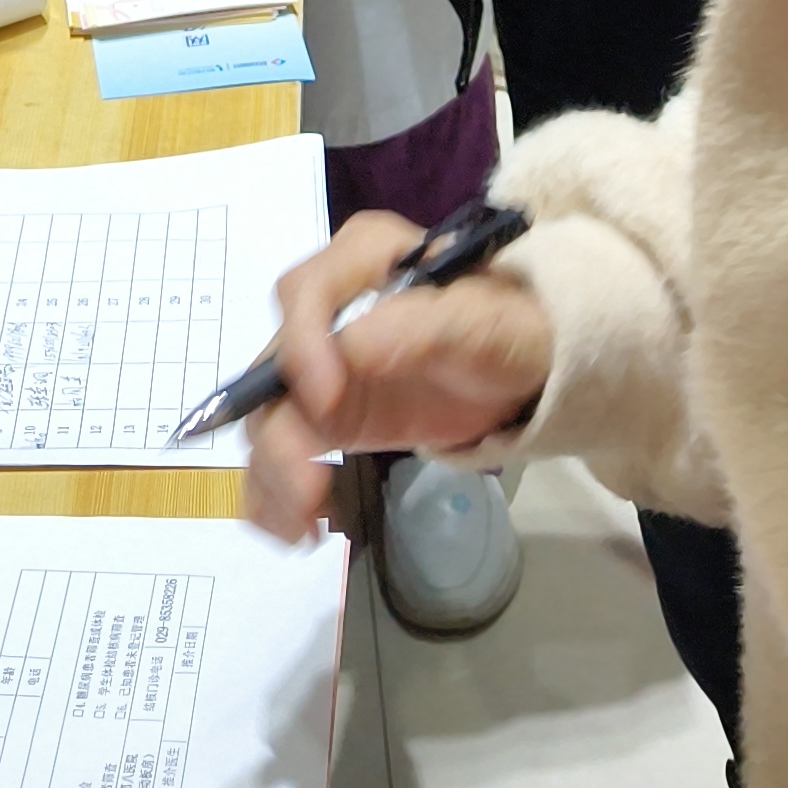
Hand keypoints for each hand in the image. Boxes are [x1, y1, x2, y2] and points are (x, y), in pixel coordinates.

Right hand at [242, 210, 549, 544]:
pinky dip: (274, 493)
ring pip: (266, 417)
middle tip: (309, 490)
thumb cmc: (506, 332)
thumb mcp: (484, 325)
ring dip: (272, 475)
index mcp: (363, 259)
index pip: (307, 293)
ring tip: (305, 528)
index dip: (303, 346)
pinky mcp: (317, 415)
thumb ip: (425, 327)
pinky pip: (277, 450)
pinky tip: (297, 529)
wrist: (520, 370)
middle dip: (279, 433)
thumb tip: (353, 347)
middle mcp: (324, 310)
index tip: (326, 402)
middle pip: (273, 365)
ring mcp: (315, 366)